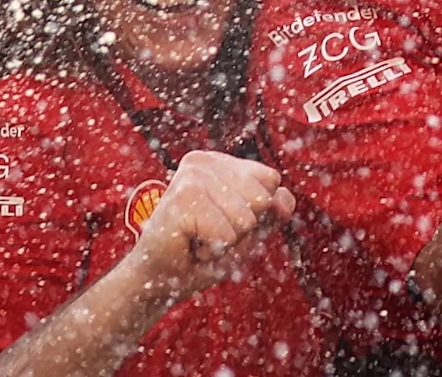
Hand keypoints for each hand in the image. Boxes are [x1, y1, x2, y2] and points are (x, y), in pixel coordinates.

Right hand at [126, 150, 295, 303]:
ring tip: (197, 240)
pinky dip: (213, 252)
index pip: (271, 181)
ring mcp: (193, 175)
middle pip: (262, 200)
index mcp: (220, 162)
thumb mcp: (245, 233)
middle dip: (242, 230)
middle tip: (207, 234)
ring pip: (247, 220)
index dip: (255, 214)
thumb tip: (285, 199)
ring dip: (226, 243)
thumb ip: (271, 213)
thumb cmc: (199, 255)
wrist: (156, 282)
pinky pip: (227, 236)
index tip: (221, 222)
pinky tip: (189, 246)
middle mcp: (205, 161)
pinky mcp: (183, 197)